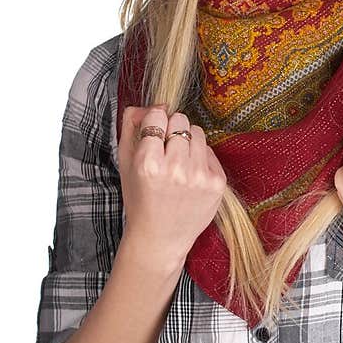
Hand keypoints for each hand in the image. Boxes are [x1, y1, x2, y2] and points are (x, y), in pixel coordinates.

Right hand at [118, 104, 227, 271]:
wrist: (160, 238)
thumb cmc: (140, 199)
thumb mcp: (125, 163)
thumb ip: (132, 126)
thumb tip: (156, 104)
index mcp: (148, 163)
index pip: (158, 115)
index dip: (154, 123)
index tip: (153, 136)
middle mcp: (176, 169)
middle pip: (180, 120)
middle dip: (172, 130)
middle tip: (165, 152)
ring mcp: (199, 176)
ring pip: (197, 131)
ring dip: (187, 141)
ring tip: (178, 163)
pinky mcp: (217, 183)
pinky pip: (209, 150)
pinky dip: (200, 157)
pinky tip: (190, 176)